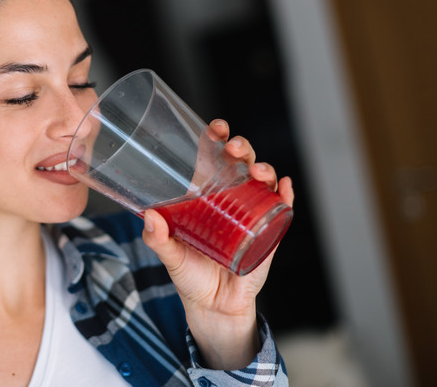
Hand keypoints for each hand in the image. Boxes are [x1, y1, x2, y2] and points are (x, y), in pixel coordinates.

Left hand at [141, 119, 293, 369]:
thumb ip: (158, 239)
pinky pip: (282, 210)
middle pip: (241, 163)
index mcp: (206, 196)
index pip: (213, 159)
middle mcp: (231, 199)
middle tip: (234, 147)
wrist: (213, 307)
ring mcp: (252, 214)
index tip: (214, 129)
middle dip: (242, 148)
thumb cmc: (190, 276)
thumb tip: (151, 218)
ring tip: (258, 171)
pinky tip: (285, 186)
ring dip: (264, 169)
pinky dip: (286, 195)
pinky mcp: (268, 234)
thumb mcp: (170, 256)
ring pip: (263, 181)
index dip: (216, 139)